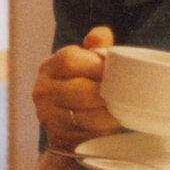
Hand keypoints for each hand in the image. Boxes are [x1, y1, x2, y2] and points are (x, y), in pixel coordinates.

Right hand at [34, 25, 120, 153]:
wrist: (66, 127)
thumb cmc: (82, 87)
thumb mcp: (85, 63)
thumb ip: (95, 45)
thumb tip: (101, 35)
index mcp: (50, 66)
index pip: (70, 60)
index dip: (96, 65)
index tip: (116, 71)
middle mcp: (43, 89)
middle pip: (80, 90)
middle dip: (107, 93)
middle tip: (126, 93)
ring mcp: (48, 114)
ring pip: (85, 114)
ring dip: (108, 113)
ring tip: (123, 108)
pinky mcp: (57, 135)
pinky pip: (86, 132)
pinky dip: (102, 128)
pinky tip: (112, 123)